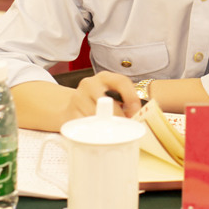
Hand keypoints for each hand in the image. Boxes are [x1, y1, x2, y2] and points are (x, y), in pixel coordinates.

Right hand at [11, 73, 141, 130]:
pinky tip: (96, 131)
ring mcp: (78, 97)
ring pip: (97, 116)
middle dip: (119, 117)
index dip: (131, 96)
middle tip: (125, 127)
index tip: (136, 111)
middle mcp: (90, 83)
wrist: (73, 105)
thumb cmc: (100, 101)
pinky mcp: (70, 112)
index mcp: (105, 77)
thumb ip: (125, 102)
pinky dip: (93, 131)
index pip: (121, 81)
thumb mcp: (112, 95)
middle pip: (109, 101)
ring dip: (106, 126)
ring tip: (111, 129)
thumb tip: (138, 117)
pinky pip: (86, 125)